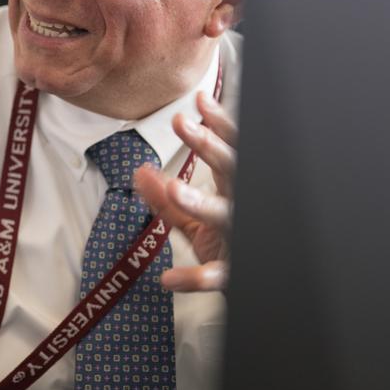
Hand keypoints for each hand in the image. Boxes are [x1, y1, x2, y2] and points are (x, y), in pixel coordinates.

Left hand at [134, 90, 236, 292]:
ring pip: (223, 216)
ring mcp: (238, 240)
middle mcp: (238, 209)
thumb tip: (139, 172)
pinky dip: (194, 277)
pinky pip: (215, 275)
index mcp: (231, 192)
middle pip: (230, 170)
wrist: (251, 290)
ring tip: (174, 189)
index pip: (228, 151)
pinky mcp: (231, 273)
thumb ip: (165, 199)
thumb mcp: (193, 221)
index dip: (217, 124)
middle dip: (208, 145)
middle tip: (182, 122)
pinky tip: (168, 279)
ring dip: (199, 202)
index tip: (200, 100)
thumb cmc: (224, 250)